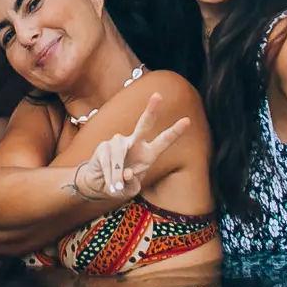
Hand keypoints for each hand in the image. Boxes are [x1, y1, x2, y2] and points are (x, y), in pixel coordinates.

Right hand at [71, 92, 189, 201]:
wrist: (99, 185)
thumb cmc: (120, 185)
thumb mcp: (130, 190)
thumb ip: (131, 184)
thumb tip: (127, 173)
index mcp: (148, 154)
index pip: (163, 141)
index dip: (175, 132)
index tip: (187, 120)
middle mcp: (135, 144)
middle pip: (144, 124)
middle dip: (151, 110)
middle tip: (158, 95)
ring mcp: (118, 142)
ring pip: (119, 152)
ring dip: (116, 173)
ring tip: (115, 186)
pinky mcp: (104, 146)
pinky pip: (107, 159)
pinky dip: (108, 174)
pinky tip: (109, 182)